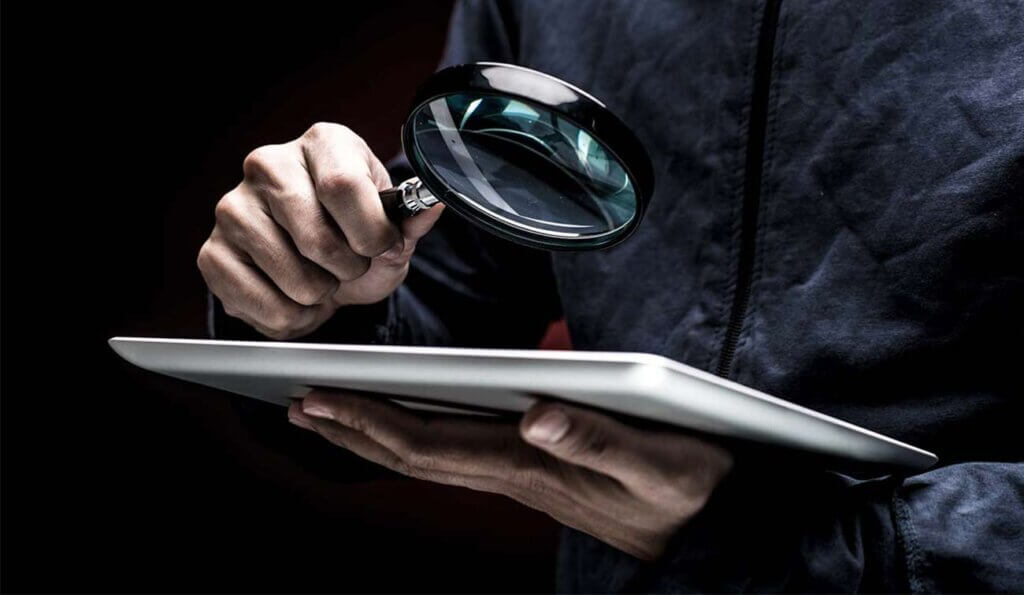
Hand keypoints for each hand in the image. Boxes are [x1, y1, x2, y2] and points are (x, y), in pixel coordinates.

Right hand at [198, 122, 443, 339]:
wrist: (317, 261)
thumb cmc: (355, 234)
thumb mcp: (392, 226)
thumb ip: (412, 220)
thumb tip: (431, 206)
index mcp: (323, 144)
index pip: (343, 187)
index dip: (372, 233)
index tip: (382, 247)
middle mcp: (269, 165)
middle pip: (317, 239)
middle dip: (348, 269)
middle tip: (348, 265)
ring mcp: (233, 209)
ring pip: (294, 281)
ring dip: (321, 295)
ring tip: (320, 278)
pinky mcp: (212, 254)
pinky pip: (265, 307)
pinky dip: (291, 317)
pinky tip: (292, 293)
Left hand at [288, 390, 732, 559]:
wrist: (712, 535)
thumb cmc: (692, 492)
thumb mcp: (663, 465)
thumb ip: (602, 442)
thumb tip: (536, 415)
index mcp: (534, 469)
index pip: (433, 446)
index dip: (373, 422)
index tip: (322, 399)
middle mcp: (517, 475)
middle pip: (417, 455)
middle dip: (354, 428)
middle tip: (300, 403)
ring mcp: (523, 477)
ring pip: (432, 458)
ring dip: (377, 434)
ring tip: (332, 413)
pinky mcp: (537, 472)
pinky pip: (458, 455)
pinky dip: (416, 436)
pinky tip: (404, 425)